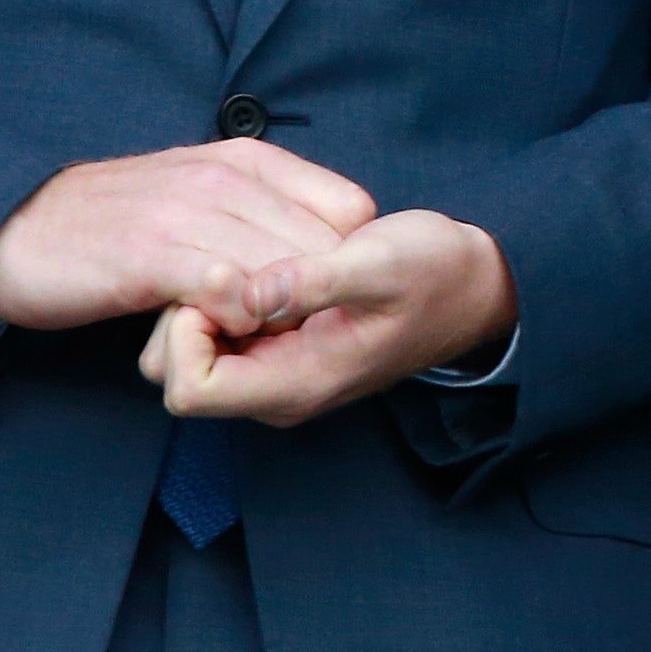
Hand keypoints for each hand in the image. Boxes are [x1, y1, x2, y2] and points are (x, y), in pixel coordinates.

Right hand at [0, 139, 377, 337]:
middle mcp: (228, 178)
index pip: (351, 210)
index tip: (322, 296)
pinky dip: (235, 319)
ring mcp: (190, 214)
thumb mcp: (203, 193)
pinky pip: (226, 291)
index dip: (348, 262)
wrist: (17, 227)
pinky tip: (216, 331)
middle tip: (292, 330)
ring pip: (281, 272)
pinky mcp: (151, 256)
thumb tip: (327, 249)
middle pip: (325, 249)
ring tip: (254, 336)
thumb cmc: (118, 221)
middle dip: (319, 298)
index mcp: (250, 161)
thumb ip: (264, 210)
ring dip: (278, 316)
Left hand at [144, 209, 516, 428]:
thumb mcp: (381, 265)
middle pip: (174, 372)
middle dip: (183, 314)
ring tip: (246, 261)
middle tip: (228, 264)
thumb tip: (249, 288)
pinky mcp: (278, 349)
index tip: (225, 276)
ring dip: (199, 304)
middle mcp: (276, 390)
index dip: (188, 329)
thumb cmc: (436, 275)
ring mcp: (276, 373)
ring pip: (186, 354)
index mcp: (297, 382)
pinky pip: (216, 335)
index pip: (189, 388)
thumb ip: (313, 279)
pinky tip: (256, 263)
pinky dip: (220, 299)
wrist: (476, 286)